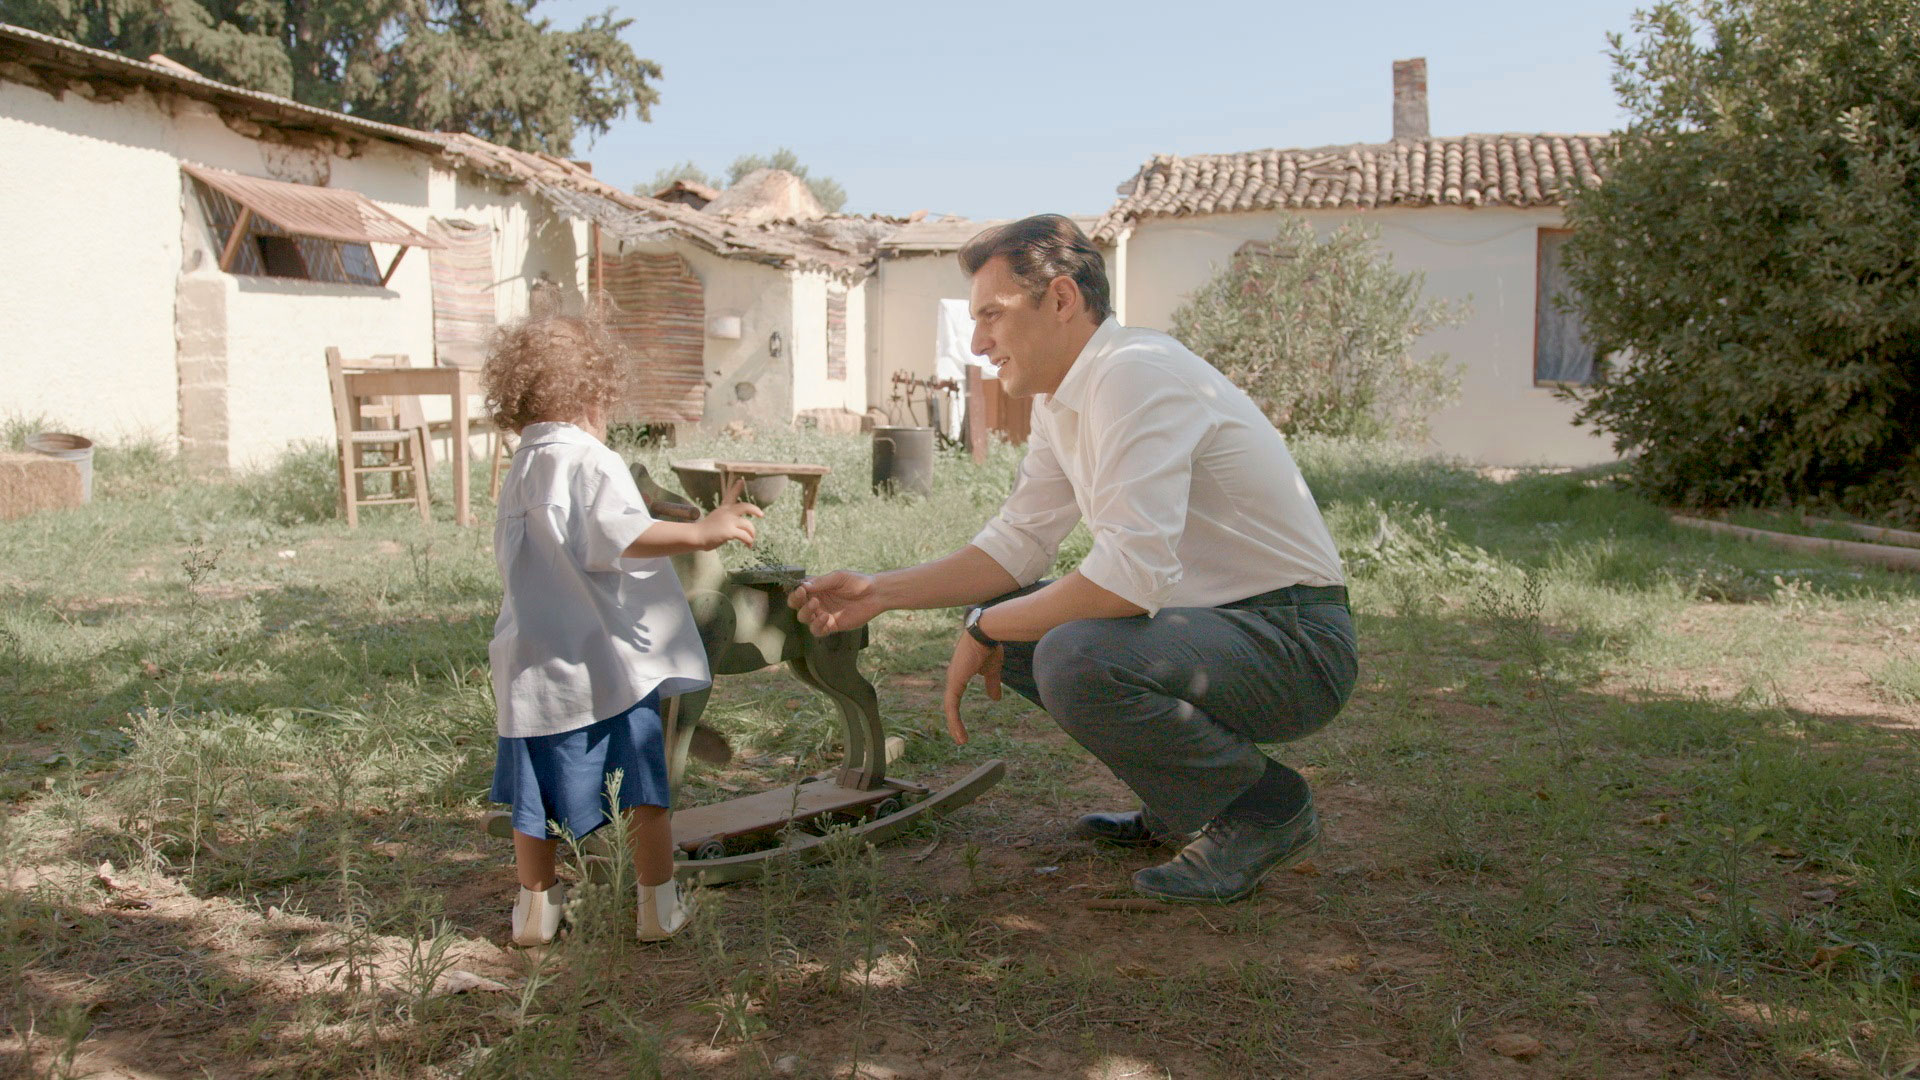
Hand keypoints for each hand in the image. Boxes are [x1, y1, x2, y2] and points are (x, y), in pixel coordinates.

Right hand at [693, 477, 763, 550]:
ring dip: (752, 534)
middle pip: (745, 507)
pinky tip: (748, 545)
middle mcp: (727, 512)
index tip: (741, 480)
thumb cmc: (705, 531)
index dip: (736, 488)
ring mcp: (728, 521)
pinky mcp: (729, 531)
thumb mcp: (715, 519)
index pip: (730, 495)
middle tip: (761, 514)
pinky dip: (749, 541)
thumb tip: (739, 527)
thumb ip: (726, 519)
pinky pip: (745, 536)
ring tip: (751, 541)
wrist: (696, 536)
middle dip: (755, 510)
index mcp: (723, 509)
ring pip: (748, 525)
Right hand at [789, 569, 882, 634]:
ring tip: (816, 604)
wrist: (875, 594)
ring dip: (806, 613)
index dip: (796, 592)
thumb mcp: (838, 577)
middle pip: (797, 606)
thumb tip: (802, 586)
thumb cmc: (857, 582)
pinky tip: (826, 617)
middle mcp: (817, 602)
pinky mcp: (832, 626)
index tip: (801, 589)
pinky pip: (818, 630)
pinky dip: (817, 625)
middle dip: (797, 602)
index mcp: (816, 589)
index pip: (798, 592)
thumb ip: (821, 582)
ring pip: (805, 619)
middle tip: (807, 597)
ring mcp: (823, 615)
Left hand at [941, 630, 1001, 744]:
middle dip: (954, 723)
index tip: (962, 726)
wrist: (987, 634)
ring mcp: (952, 679)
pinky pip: (951, 705)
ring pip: (949, 708)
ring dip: (954, 725)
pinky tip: (959, 731)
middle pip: (950, 705)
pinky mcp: (955, 682)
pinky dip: (954, 719)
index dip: (957, 712)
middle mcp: (953, 677)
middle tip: (960, 738)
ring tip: (961, 741)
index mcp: (960, 674)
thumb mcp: (992, 670)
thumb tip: (995, 699)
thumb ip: (992, 684)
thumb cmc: (989, 647)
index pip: (954, 698)